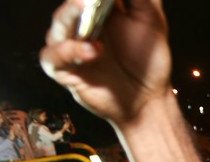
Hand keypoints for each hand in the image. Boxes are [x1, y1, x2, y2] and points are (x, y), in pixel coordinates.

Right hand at [40, 0, 173, 125]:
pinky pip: (54, 56)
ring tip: (86, 12)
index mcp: (98, 9)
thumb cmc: (148, 60)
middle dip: (78, 1)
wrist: (148, 98)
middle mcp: (80, 24)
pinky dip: (69, 51)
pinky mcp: (64, 69)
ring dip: (70, 18)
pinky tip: (91, 50)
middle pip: (70, 5)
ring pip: (58, 26)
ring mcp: (70, 45)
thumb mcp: (151, 21)